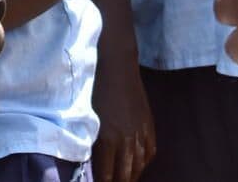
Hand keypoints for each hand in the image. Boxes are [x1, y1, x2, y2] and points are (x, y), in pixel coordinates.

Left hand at [91, 54, 155, 181]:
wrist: (116, 66)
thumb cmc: (94, 88)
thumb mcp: (87, 117)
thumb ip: (90, 140)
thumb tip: (90, 159)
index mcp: (108, 139)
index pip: (107, 174)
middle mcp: (126, 140)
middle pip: (125, 174)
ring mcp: (140, 134)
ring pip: (139, 166)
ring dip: (131, 176)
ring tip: (125, 180)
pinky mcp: (149, 126)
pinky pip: (149, 152)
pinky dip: (143, 162)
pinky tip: (137, 165)